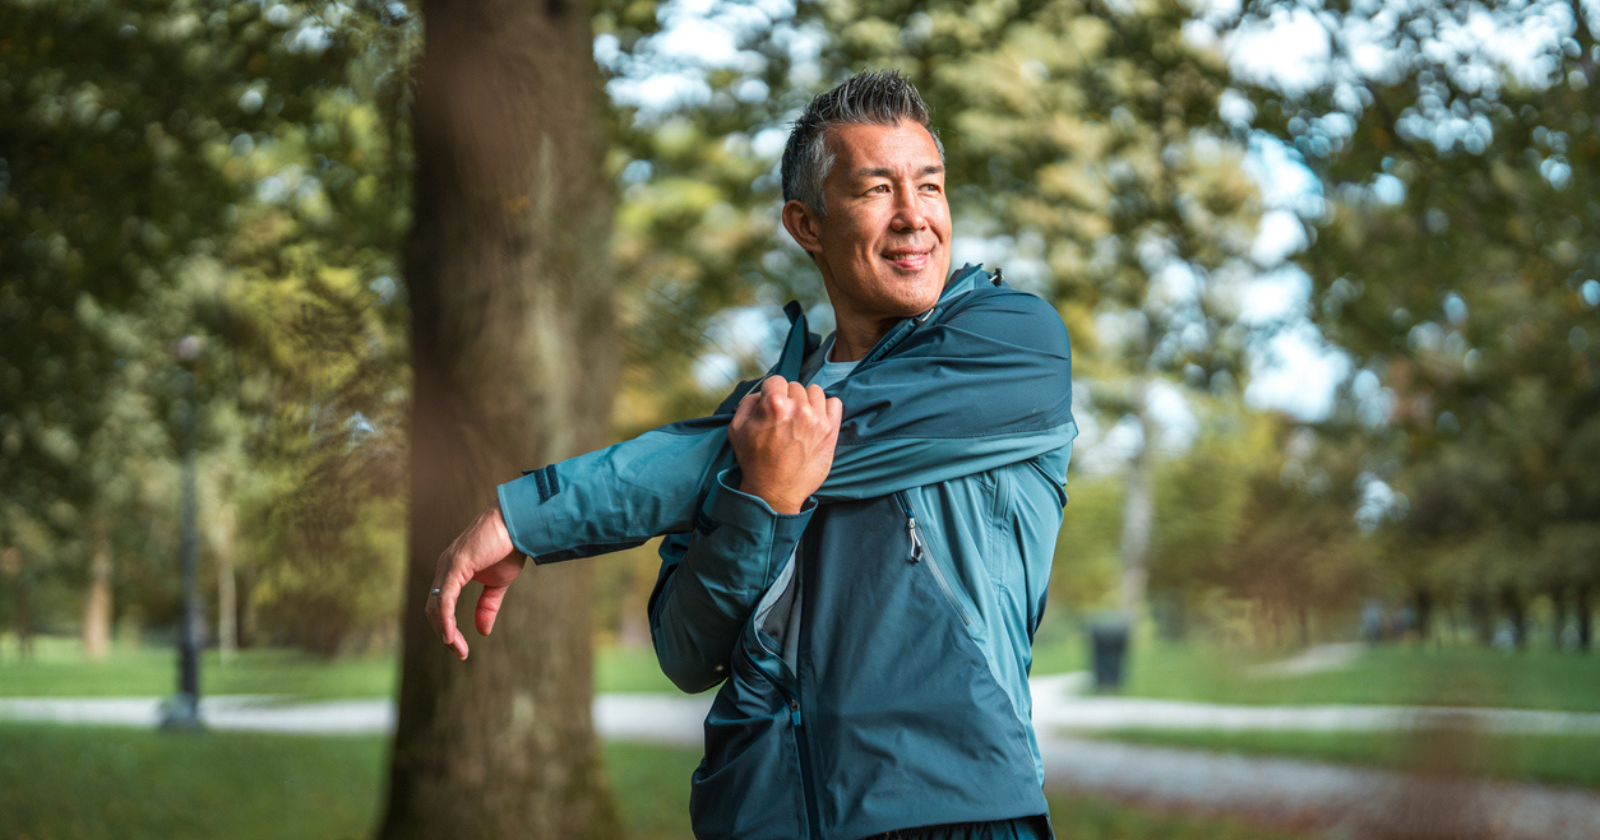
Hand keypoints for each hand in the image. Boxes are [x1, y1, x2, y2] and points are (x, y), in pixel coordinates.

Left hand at [424, 505, 523, 659]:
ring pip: (437, 606)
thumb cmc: (509, 547)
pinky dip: (446, 618)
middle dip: (444, 634)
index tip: (460, 649)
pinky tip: (449, 635)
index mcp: (452, 572)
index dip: (447, 629)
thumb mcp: (498, 584)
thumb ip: (487, 606)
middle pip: (434, 609)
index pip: (441, 606)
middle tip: (460, 653)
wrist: (518, 523)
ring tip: (456, 648)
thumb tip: (482, 631)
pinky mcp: (456, 565)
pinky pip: (446, 597)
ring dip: (444, 631)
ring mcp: (447, 566)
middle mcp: (444, 568)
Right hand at [728, 376, 842, 513]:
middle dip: (788, 398)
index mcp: (774, 404)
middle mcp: (798, 408)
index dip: (770, 392)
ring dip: (807, 400)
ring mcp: (816, 419)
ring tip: (799, 418)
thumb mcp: (737, 428)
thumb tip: (761, 393)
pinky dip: (826, 407)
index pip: (776, 380)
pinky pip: (835, 403)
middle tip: (783, 418)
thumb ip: (748, 402)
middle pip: (795, 386)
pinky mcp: (830, 431)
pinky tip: (816, 419)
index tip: (770, 406)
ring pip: (815, 391)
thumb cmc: (753, 461)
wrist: (774, 491)